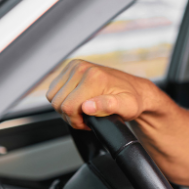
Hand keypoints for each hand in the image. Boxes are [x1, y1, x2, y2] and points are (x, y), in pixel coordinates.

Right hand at [46, 60, 161, 129]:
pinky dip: (63, 99)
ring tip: (84, 110)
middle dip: (71, 115)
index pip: (68, 107)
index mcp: (94, 77)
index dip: (77, 121)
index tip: (89, 122)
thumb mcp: (126, 107)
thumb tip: (87, 107)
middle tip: (88, 117)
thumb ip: (107, 106)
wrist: (135, 90)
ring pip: (53, 97)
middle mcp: (83, 68)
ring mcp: (76, 66)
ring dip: (66, 107)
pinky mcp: (71, 68)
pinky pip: (54, 90)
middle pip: (58, 102)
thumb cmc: (132, 100)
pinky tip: (79, 101)